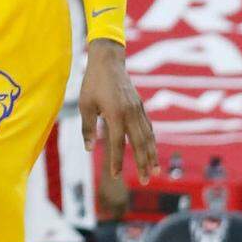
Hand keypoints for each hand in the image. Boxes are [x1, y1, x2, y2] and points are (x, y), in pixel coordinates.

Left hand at [79, 41, 158, 184]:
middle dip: (143, 164)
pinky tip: (153, 150)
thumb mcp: (85, 104)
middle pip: (139, 144)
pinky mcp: (140, 106)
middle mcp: (130, 113)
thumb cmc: (93, 82)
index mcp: (115, 114)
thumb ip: (87, 128)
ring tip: (156, 172)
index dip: (117, 161)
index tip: (116, 176)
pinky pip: (149, 127)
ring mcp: (137, 109)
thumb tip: (89, 149)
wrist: (108, 60)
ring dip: (152, 155)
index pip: (118, 144)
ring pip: (148, 137)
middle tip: (146, 181)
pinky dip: (152, 141)